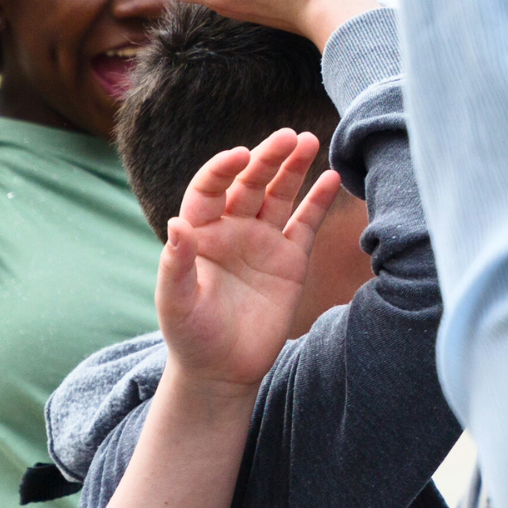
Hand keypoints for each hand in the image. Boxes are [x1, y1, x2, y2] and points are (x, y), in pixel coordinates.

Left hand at [156, 129, 342, 393]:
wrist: (223, 371)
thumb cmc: (191, 338)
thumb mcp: (176, 304)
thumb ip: (175, 264)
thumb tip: (175, 223)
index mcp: (200, 234)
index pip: (210, 189)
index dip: (223, 169)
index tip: (240, 155)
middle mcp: (231, 230)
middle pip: (250, 183)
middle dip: (268, 157)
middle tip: (289, 136)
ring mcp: (262, 242)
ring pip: (279, 194)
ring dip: (293, 167)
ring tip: (309, 140)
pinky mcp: (290, 260)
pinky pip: (306, 222)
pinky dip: (319, 200)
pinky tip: (332, 177)